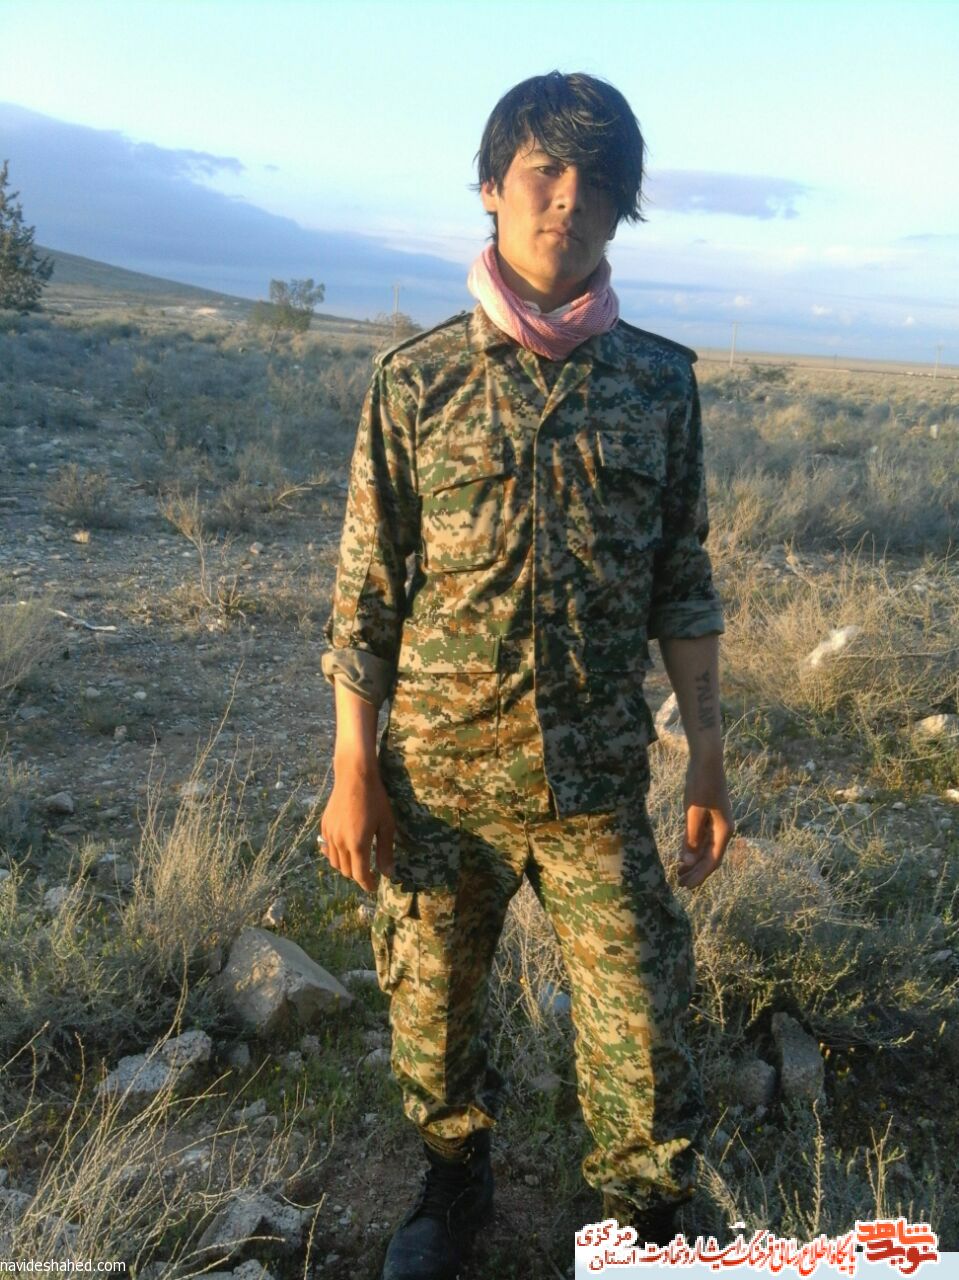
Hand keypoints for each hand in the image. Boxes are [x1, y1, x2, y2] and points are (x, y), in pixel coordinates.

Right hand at [318, 763, 395, 893]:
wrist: (354, 776)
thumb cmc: (375, 799)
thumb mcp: (386, 825)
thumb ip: (385, 851)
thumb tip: (388, 873)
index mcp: (357, 844)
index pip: (360, 875)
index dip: (367, 884)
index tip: (374, 887)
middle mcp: (340, 843)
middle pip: (346, 871)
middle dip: (358, 875)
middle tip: (369, 871)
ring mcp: (329, 834)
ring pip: (334, 862)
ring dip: (346, 866)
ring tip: (357, 861)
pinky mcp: (324, 826)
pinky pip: (327, 848)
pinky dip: (335, 854)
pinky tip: (344, 848)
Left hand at [676, 753, 733, 889]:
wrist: (706, 761)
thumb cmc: (701, 785)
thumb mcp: (693, 812)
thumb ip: (691, 837)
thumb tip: (688, 861)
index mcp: (724, 830)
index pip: (712, 861)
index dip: (700, 875)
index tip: (687, 886)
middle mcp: (723, 829)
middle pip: (710, 857)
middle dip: (696, 872)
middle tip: (680, 883)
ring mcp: (716, 822)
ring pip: (705, 849)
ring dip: (693, 862)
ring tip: (678, 873)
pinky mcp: (708, 816)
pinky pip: (701, 838)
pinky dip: (692, 848)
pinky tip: (681, 856)